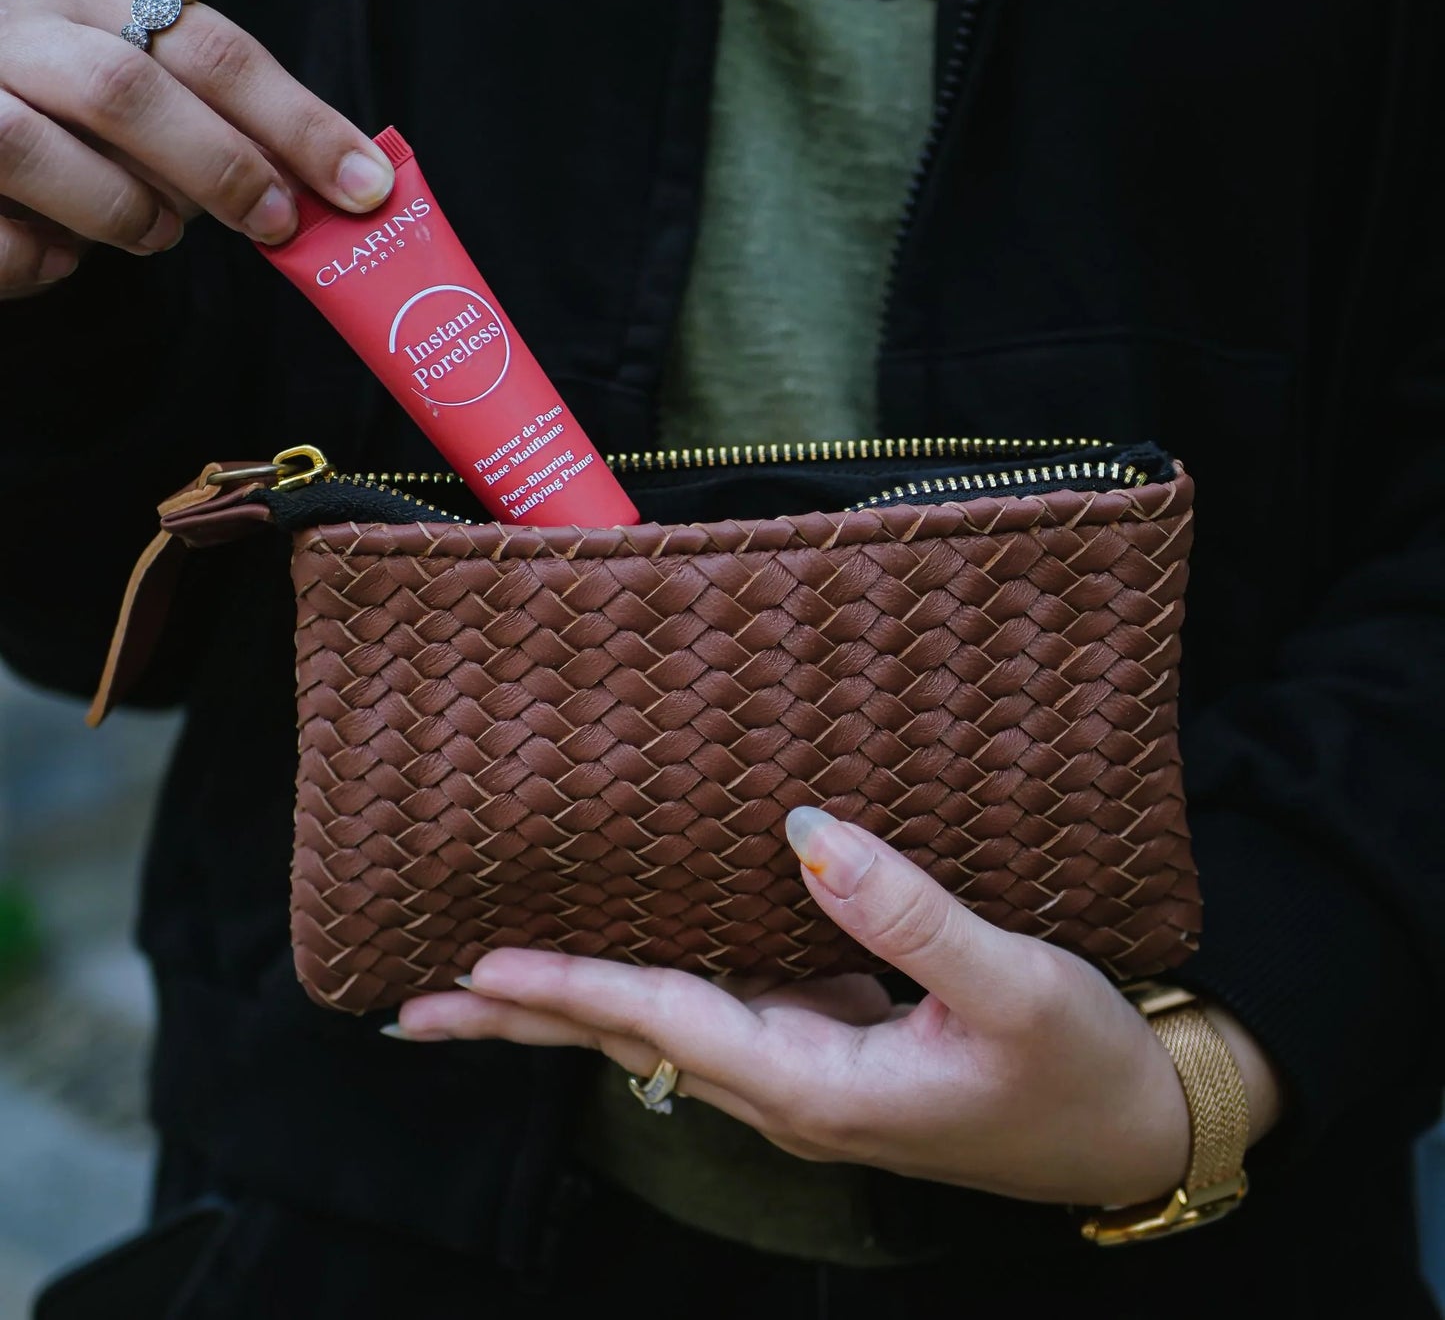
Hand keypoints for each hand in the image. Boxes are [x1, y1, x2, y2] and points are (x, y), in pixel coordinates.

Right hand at [0, 0, 395, 298]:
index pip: (211, 49)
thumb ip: (224, 126)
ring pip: (36, 147)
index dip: (296, 121)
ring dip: (121, 210)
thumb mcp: (148, 101)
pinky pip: (0, 235)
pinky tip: (61, 253)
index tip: (364, 184)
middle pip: (126, 87)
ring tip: (154, 234)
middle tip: (277, 224)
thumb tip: (334, 184)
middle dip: (219, 165)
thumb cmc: (70, 128)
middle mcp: (14, 30)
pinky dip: (44, 258)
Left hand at [394, 807, 1281, 1208]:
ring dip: (570, 1004)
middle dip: (525, 1020)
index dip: (576, 985)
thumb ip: (909, 916)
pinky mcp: (829, 1045)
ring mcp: (804, 1072)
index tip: (484, 962)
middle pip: (629, 1043)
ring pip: (660, 1030)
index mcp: (819, 1088)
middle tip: (416, 1007)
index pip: (669, 1025)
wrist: (1136, 1128)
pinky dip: (646, 985)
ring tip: (482, 982)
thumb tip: (806, 833)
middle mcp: (789, 1090)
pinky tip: (622, 958)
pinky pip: (713, 1008)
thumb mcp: (1012, 988)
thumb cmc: (1080, 1068)